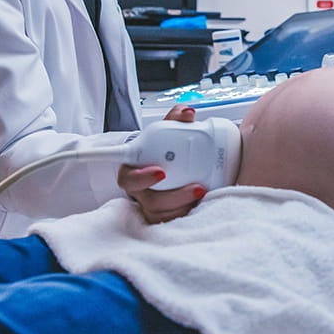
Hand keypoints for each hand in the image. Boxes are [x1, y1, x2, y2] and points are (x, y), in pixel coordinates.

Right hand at [118, 104, 206, 223]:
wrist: (173, 165)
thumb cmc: (165, 150)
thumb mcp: (168, 131)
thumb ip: (176, 119)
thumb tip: (187, 112)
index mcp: (134, 170)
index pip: (128, 178)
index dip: (141, 178)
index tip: (161, 172)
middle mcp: (141, 192)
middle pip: (150, 201)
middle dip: (174, 196)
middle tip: (197, 187)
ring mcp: (153, 207)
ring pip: (165, 214)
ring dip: (185, 205)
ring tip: (204, 193)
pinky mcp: (166, 216)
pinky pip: (175, 221)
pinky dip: (190, 213)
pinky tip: (204, 204)